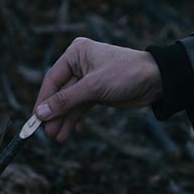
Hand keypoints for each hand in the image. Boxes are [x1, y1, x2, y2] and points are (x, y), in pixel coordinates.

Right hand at [34, 37, 162, 142]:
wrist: (157, 81)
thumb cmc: (126, 74)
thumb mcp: (93, 87)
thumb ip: (66, 101)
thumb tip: (40, 114)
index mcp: (75, 54)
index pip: (52, 79)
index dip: (43, 101)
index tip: (36, 119)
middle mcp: (79, 65)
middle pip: (60, 94)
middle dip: (55, 115)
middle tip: (48, 134)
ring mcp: (87, 80)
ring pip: (70, 104)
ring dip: (64, 121)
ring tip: (59, 139)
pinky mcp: (96, 93)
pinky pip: (80, 108)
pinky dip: (76, 120)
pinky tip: (73, 132)